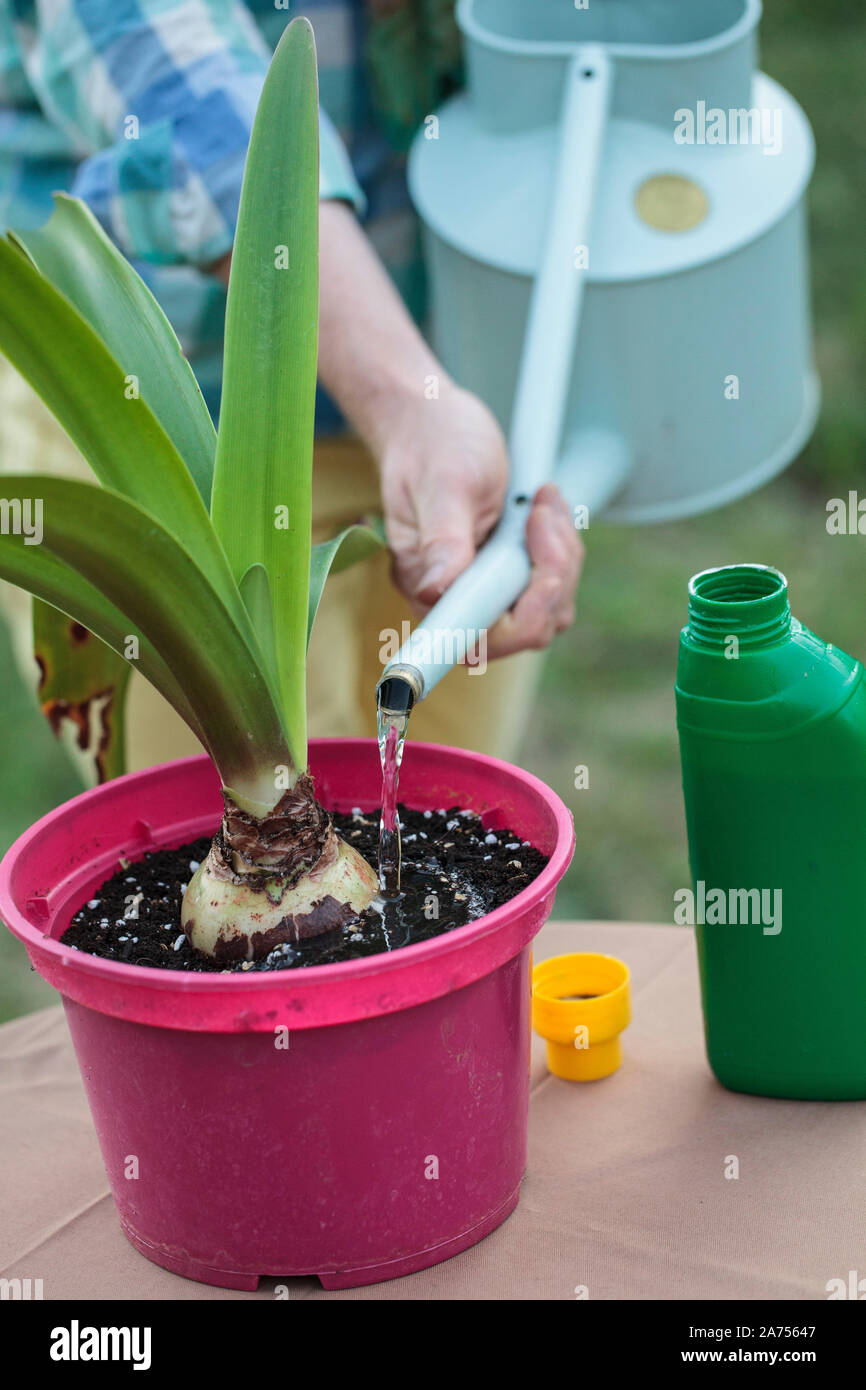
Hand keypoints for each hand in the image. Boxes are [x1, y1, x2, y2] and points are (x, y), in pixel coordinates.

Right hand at [376, 382, 582, 657]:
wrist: (431, 423)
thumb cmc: (430, 447)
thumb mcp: (443, 485)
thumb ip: (443, 540)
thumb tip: (435, 592)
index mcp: (427, 586)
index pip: (477, 638)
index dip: (523, 616)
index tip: (545, 571)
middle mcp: (453, 597)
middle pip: (526, 627)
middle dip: (552, 573)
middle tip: (542, 514)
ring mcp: (483, 588)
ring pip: (548, 607)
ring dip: (561, 557)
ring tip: (543, 503)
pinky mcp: (506, 575)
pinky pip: (551, 583)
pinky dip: (560, 548)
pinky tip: (545, 509)